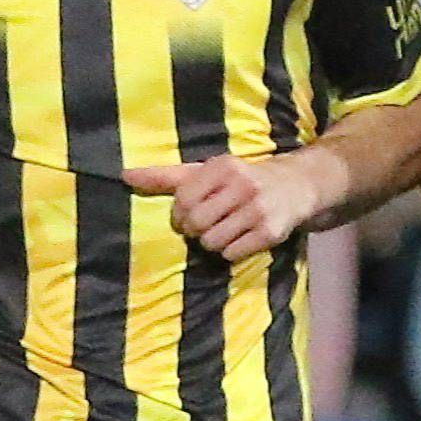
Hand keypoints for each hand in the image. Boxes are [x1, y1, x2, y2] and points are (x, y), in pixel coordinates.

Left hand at [125, 152, 336, 263]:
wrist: (295, 185)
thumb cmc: (240, 180)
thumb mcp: (207, 172)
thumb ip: (166, 176)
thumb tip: (124, 175)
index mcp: (222, 167)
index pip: (183, 200)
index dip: (181, 214)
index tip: (189, 214)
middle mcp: (242, 184)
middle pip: (196, 223)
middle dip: (195, 230)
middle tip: (205, 226)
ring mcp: (258, 209)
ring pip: (212, 241)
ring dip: (212, 242)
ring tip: (224, 231)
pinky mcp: (270, 232)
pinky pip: (232, 253)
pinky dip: (230, 251)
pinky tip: (240, 239)